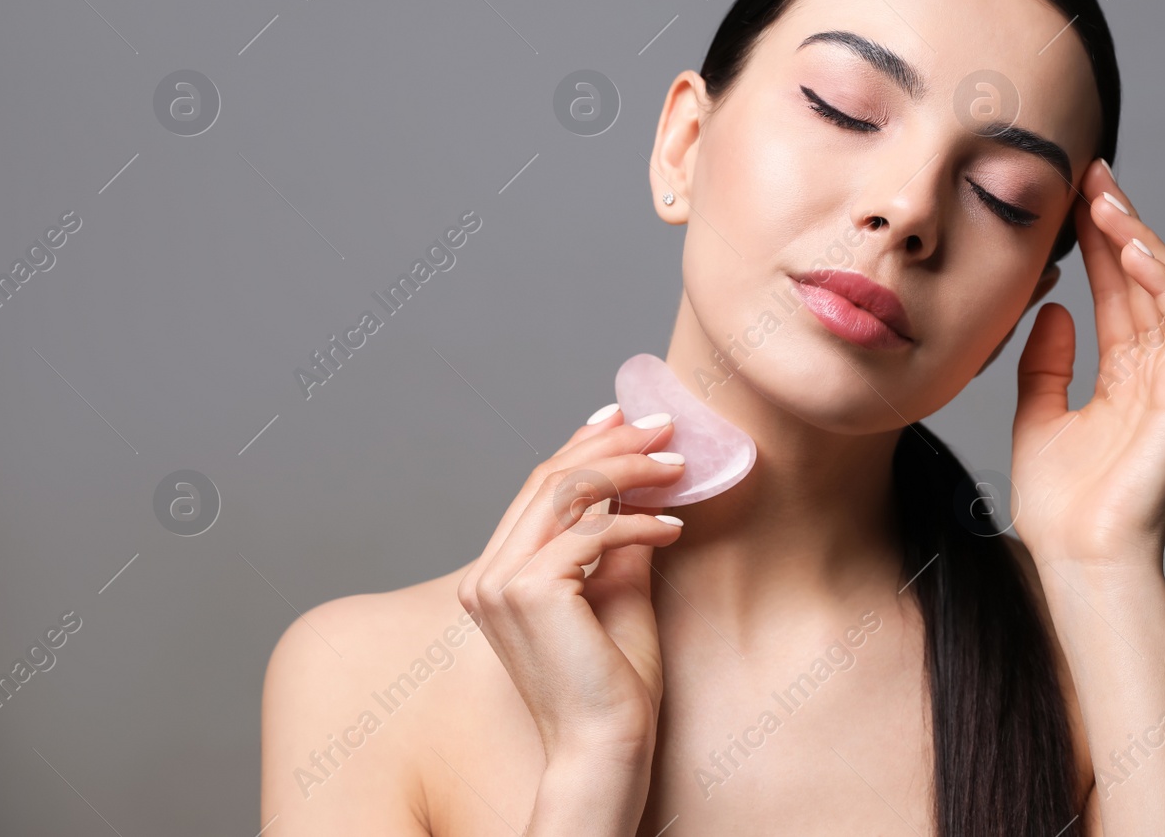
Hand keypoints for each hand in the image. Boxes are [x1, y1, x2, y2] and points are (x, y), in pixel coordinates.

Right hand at [456, 407, 686, 764]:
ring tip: (678, 466)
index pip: (538, 490)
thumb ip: (618, 541)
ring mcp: (499, 584)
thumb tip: (641, 488)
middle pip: (549, 479)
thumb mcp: (620, 591)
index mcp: (497, 576)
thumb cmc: (614, 684)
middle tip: (666, 426)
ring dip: (629, 469)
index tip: (626, 417)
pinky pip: (590, 531)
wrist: (606, 747)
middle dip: (612, 443)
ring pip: (566, 491)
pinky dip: (637, 520)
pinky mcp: (528, 592)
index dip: (583, 444)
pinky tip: (673, 526)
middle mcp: (486, 576)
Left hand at [1010, 159, 1164, 570]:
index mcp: (1125, 374)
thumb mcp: (1037, 415)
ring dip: (1141, 241)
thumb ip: (1045, 362)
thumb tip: (1051, 307)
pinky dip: (1160, 282)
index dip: (1098, 240)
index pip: (1115, 289)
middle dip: (1120, 223)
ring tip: (1108, 199)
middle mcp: (1158, 371)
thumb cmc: (1060, 504)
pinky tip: (1129, 249)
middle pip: (1144, 279)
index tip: (1075, 192)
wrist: (1077, 558)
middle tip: (1094, 172)